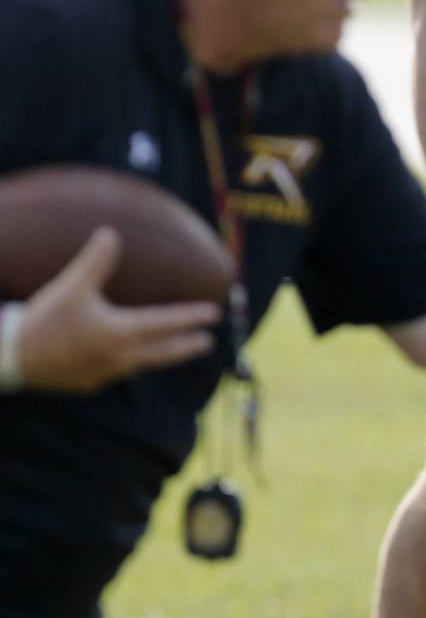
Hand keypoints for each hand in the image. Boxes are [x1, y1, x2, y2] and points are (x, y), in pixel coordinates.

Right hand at [15, 227, 222, 392]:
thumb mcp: (71, 286)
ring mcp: (106, 373)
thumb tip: (111, 233)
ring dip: (162, 356)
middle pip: (164, 352)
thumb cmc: (45, 320)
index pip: (167, 323)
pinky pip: (119, 373)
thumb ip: (95, 261)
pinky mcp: (89, 383)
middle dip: (188, 345)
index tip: (214, 314)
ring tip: (172, 350)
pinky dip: (132, 364)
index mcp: (122, 332)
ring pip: (144, 364)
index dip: (191, 317)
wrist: (12, 357)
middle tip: (208, 342)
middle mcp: (121, 357)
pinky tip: (128, 361)